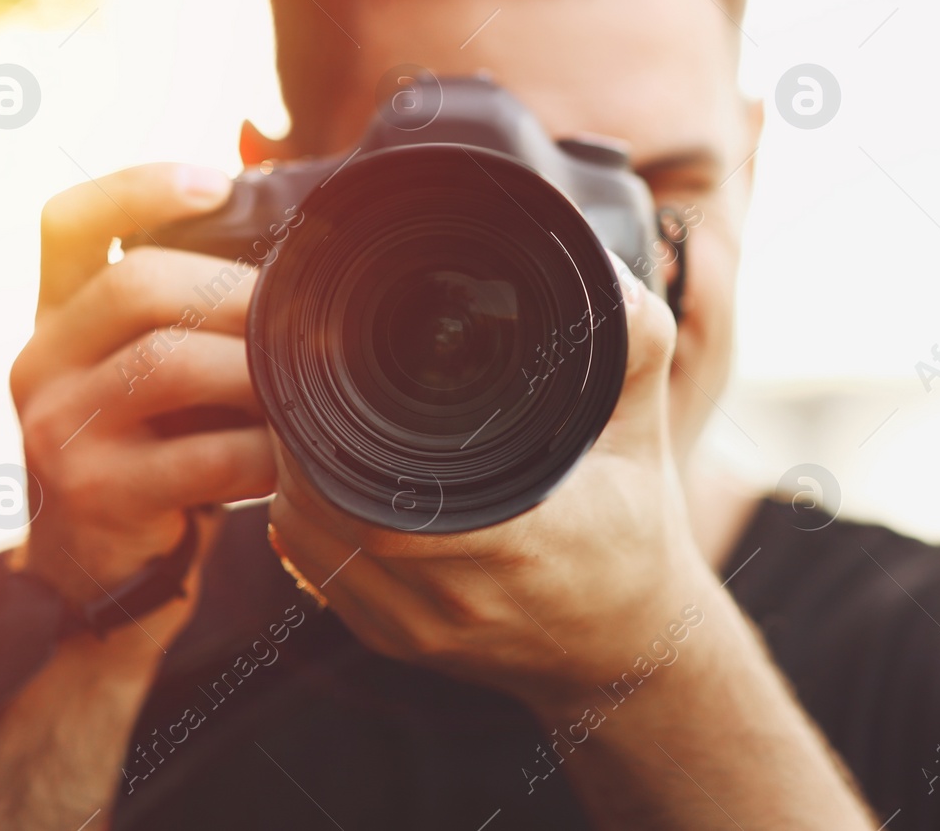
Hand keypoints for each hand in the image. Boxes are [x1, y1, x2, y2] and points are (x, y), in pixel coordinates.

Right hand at [9, 163, 277, 609]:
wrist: (100, 573)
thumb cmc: (156, 452)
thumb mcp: (157, 375)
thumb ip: (196, 318)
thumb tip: (305, 266)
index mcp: (58, 315)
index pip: (70, 221)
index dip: (139, 187)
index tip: (217, 185)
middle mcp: (41, 360)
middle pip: (136, 283)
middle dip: (238, 293)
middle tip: (307, 320)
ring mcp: (58, 428)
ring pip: (167, 363)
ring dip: (256, 371)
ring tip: (306, 387)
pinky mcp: (95, 493)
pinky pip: (201, 454)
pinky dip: (264, 450)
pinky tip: (293, 457)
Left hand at [267, 258, 721, 707]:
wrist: (628, 653)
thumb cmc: (636, 538)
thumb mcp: (646, 436)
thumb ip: (638, 351)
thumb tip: (611, 285)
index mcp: (520, 542)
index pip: (382, 496)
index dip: (337, 436)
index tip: (331, 371)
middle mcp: (460, 596)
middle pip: (327, 515)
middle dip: (303, 443)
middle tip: (307, 377)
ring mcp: (420, 628)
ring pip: (311, 545)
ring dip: (294, 479)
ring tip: (307, 419)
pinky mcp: (397, 641)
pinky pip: (319, 575)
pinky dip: (304, 522)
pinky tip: (314, 478)